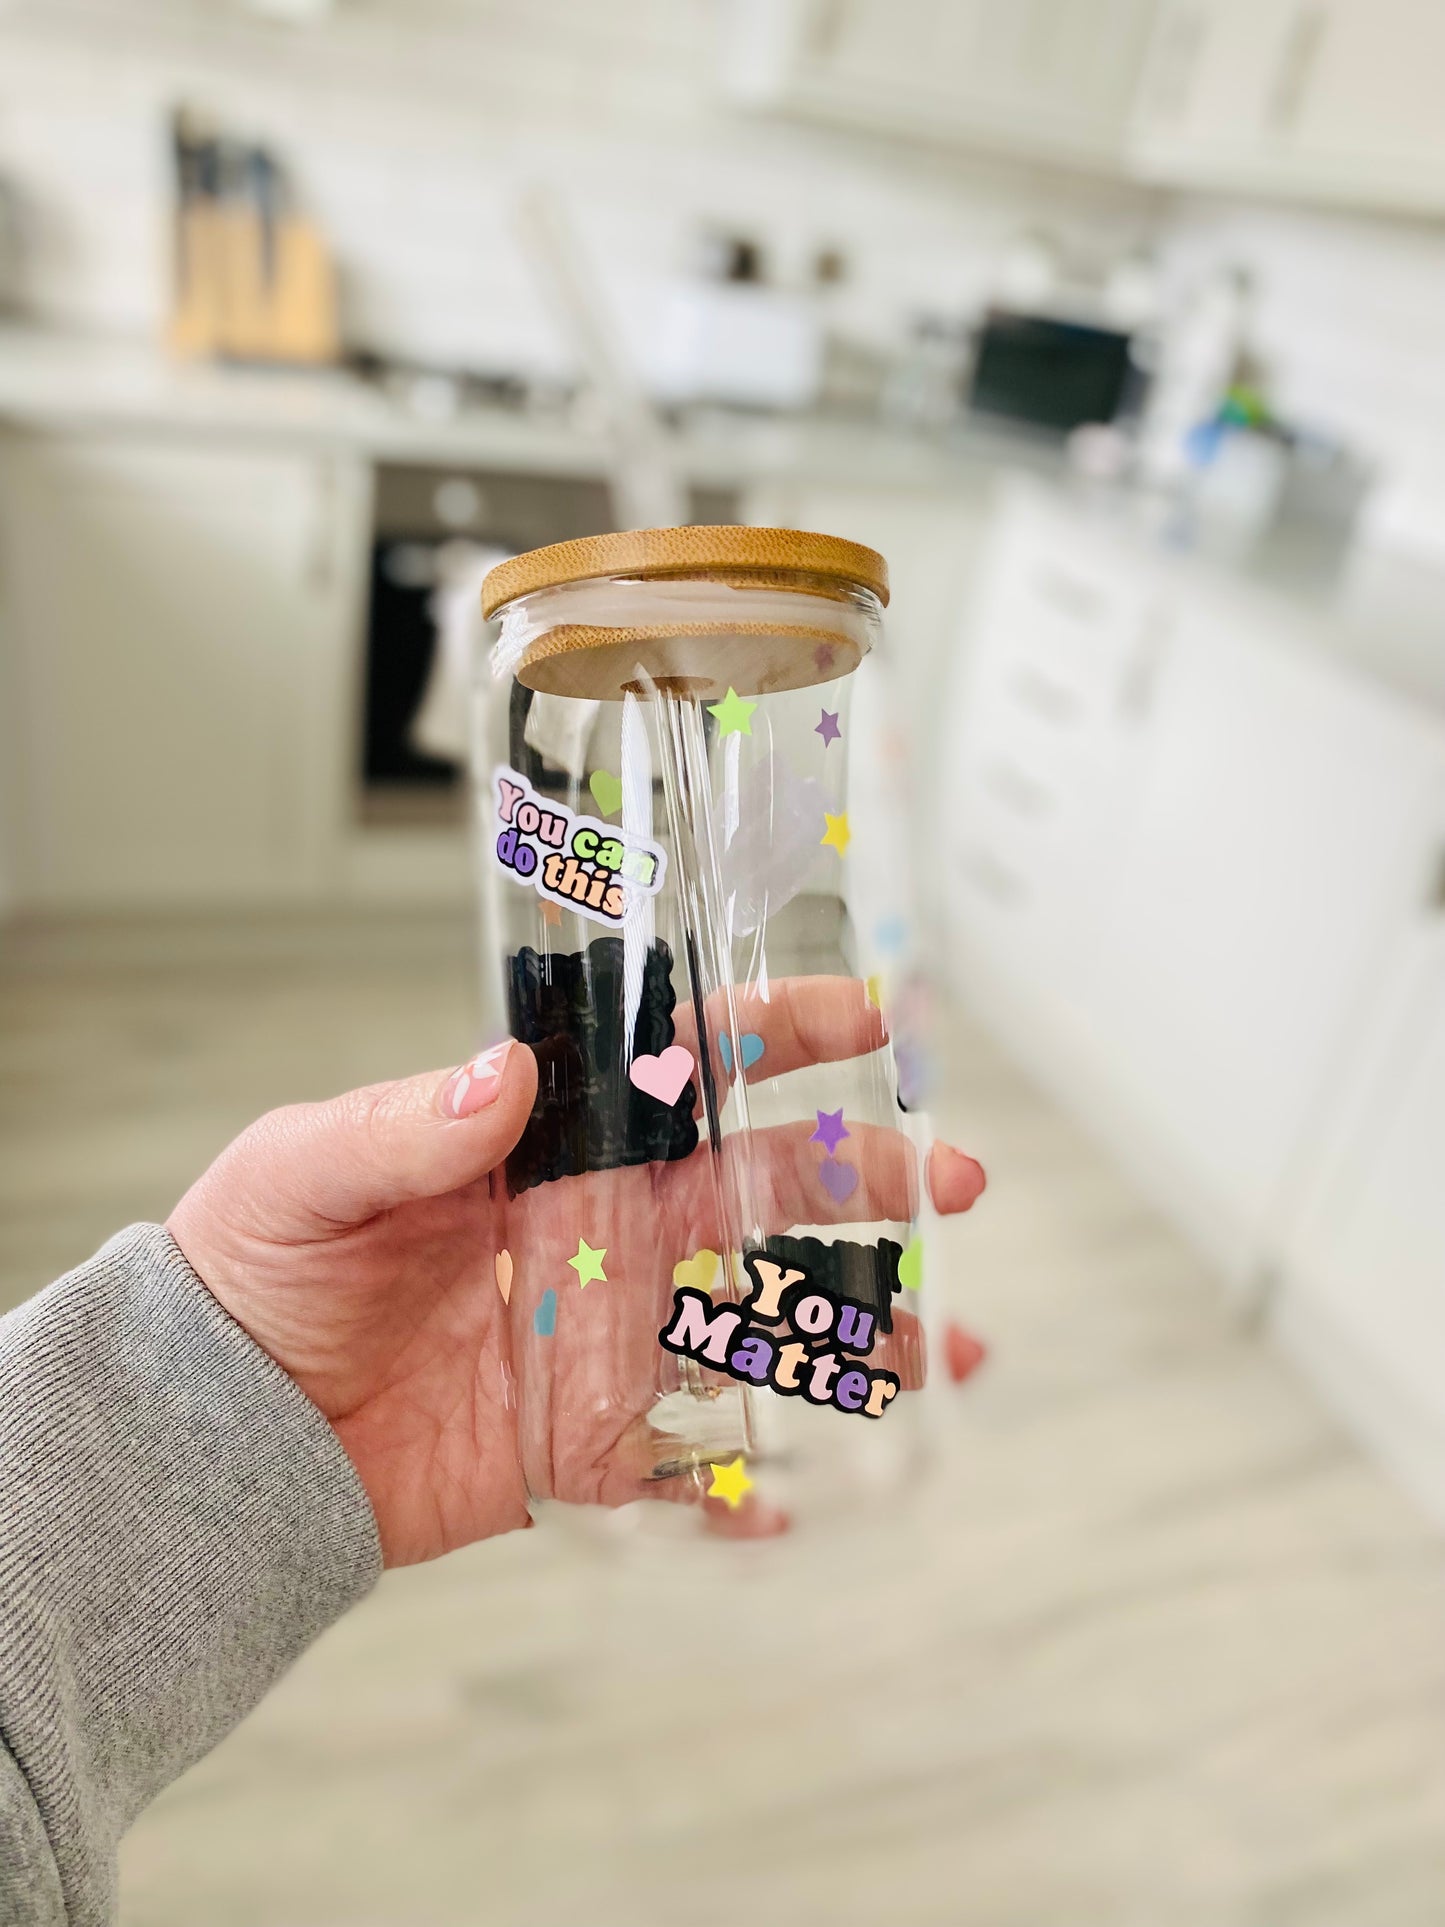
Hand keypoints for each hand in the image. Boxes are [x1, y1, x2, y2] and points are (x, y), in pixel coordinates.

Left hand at [168, 979, 984, 1567]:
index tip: (869, 1019)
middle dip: (862, 1179)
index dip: (778, 1036)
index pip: (681, 1071)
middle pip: (759, 1191)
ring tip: (943, 1349)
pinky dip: (740, 1494)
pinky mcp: (578, 1443)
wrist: (221, 1423)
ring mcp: (600, 1337)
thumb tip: (501, 1076)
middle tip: (948, 1182)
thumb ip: (406, 1126)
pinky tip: (795, 1502)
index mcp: (552, 1149)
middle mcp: (599, 1233)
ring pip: (753, 1324)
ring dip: (852, 1333)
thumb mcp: (308, 1172)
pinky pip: (680, 1470)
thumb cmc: (254, 1268)